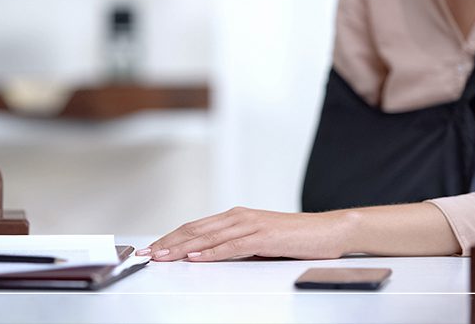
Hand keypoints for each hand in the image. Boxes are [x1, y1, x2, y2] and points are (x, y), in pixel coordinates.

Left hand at [137, 207, 354, 261]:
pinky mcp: (263, 237)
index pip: (194, 227)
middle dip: (167, 243)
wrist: (328, 230)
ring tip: (161, 257)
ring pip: (207, 237)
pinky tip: (195, 258)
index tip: (151, 249)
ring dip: (181, 248)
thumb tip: (209, 256)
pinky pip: (231, 246)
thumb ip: (235, 245)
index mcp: (235, 217)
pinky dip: (210, 253)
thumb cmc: (295, 237)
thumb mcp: (258, 240)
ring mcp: (250, 225)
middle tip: (146, 254)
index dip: (170, 237)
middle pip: (194, 230)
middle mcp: (239, 217)